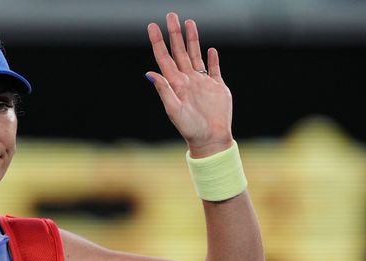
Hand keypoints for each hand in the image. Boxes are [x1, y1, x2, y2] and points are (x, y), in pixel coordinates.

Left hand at [146, 12, 233, 157]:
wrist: (211, 139)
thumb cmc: (190, 128)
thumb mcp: (174, 109)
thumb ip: (163, 90)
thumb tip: (149, 73)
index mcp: (175, 84)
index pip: (164, 58)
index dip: (158, 42)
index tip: (152, 26)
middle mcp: (187, 80)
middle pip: (179, 51)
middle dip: (175, 33)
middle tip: (171, 15)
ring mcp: (202, 82)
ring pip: (195, 55)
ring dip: (192, 39)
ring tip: (189, 23)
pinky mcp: (217, 87)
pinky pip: (214, 69)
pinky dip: (212, 58)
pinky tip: (210, 49)